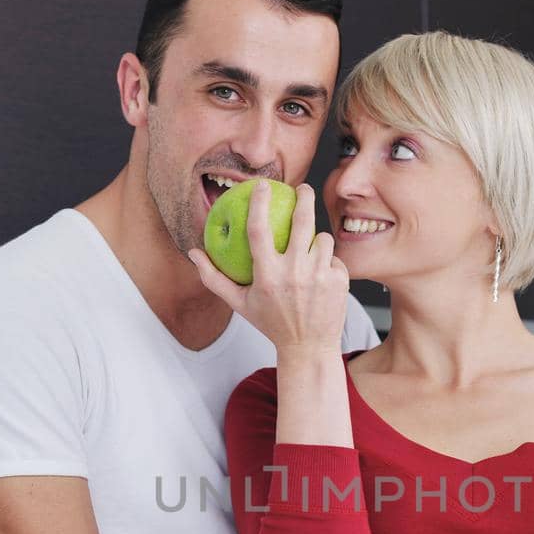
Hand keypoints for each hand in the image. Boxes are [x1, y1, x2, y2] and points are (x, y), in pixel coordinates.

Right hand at [187, 181, 348, 353]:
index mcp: (267, 276)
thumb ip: (214, 277)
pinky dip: (327, 262)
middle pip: (302, 220)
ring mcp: (319, 277)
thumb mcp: (240, 304)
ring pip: (322, 237)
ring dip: (316, 238)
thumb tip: (194, 252)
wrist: (309, 348)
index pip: (259, 229)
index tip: (263, 186)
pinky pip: (333, 258)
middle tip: (302, 189)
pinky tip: (321, 274)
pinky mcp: (339, 281)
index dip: (260, 202)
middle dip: (303, 197)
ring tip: (309, 247)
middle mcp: (294, 273)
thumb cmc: (271, 324)